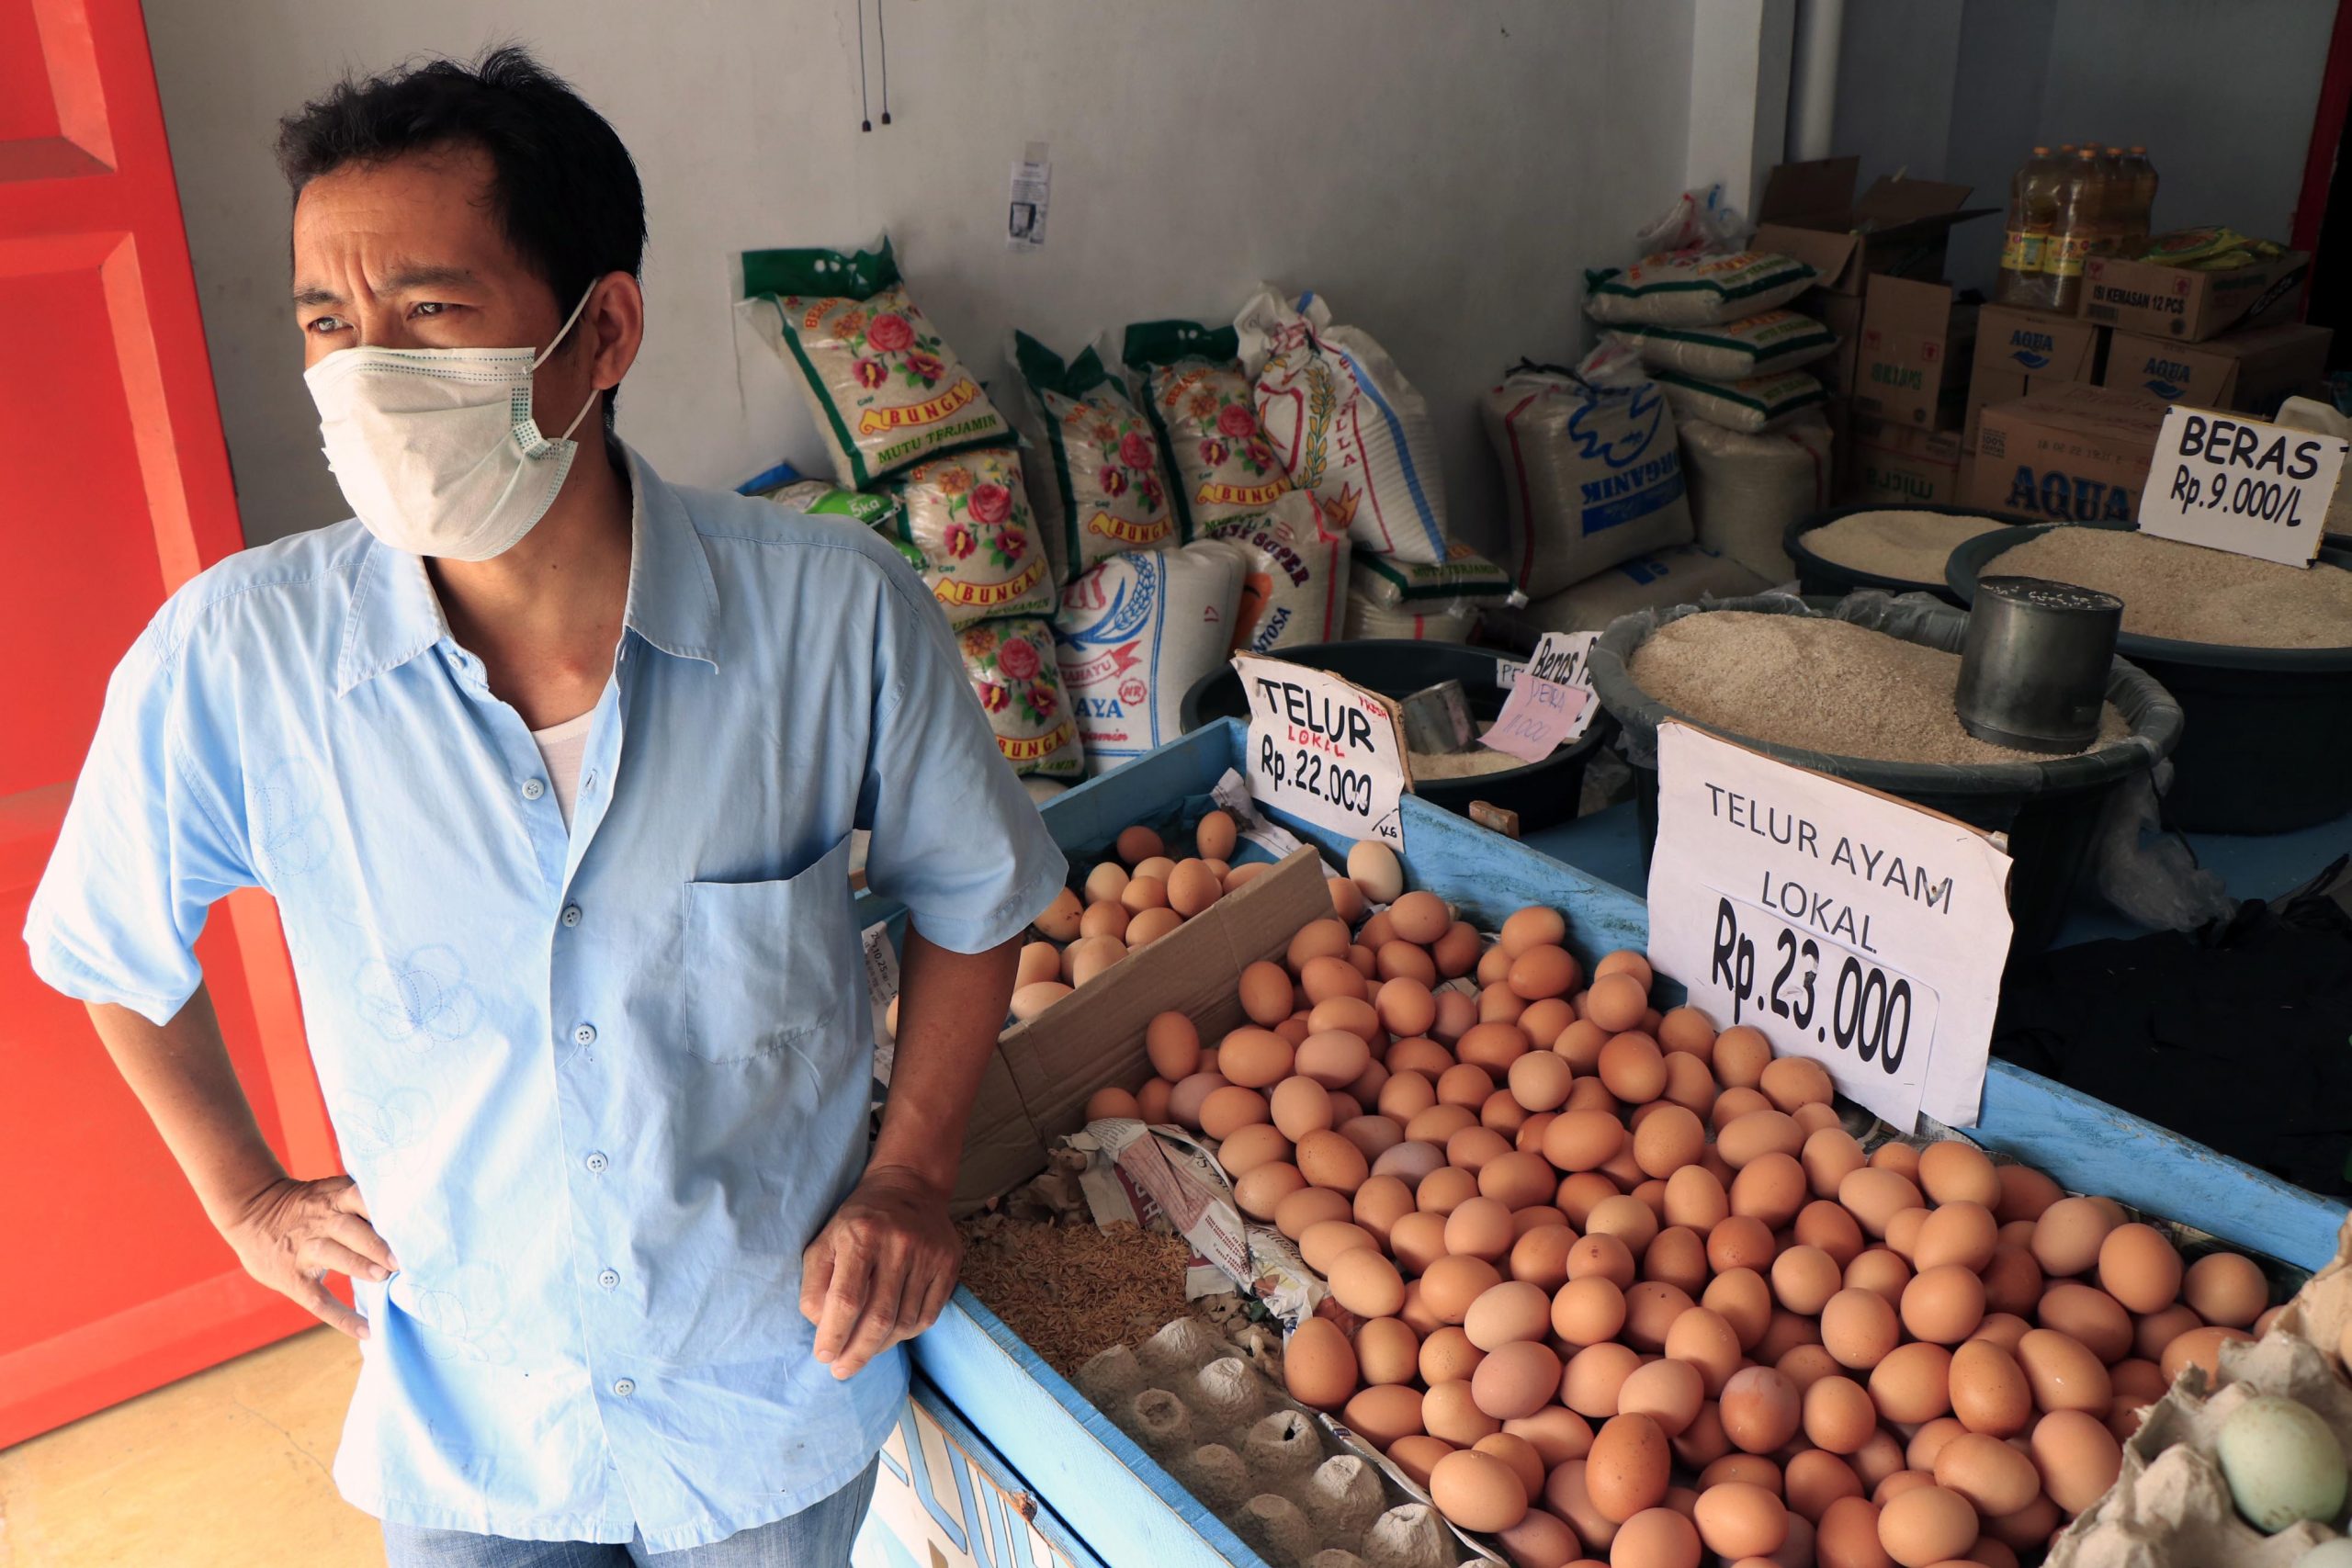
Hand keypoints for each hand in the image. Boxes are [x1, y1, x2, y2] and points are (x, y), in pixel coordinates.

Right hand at [223, 1174, 397, 1339]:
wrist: (250, 1211)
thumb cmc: (305, 1205)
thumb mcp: (329, 1191)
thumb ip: (359, 1200)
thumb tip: (408, 1214)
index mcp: (333, 1198)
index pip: (359, 1197)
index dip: (382, 1209)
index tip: (410, 1222)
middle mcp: (320, 1222)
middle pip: (349, 1228)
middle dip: (375, 1242)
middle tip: (400, 1257)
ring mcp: (305, 1249)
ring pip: (332, 1254)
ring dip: (358, 1264)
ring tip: (383, 1277)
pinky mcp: (293, 1278)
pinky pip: (318, 1300)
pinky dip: (342, 1317)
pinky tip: (366, 1330)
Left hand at [800, 1164, 960, 1378]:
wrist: (909, 1186)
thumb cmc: (859, 1220)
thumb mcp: (825, 1241)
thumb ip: (815, 1284)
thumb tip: (821, 1328)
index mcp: (860, 1235)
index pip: (846, 1299)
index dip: (834, 1334)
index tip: (824, 1356)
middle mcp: (898, 1244)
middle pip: (879, 1317)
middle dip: (858, 1352)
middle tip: (842, 1370)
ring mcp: (928, 1254)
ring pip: (905, 1321)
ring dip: (881, 1346)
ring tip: (864, 1351)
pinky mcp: (949, 1262)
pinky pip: (929, 1314)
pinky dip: (906, 1333)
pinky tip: (890, 1336)